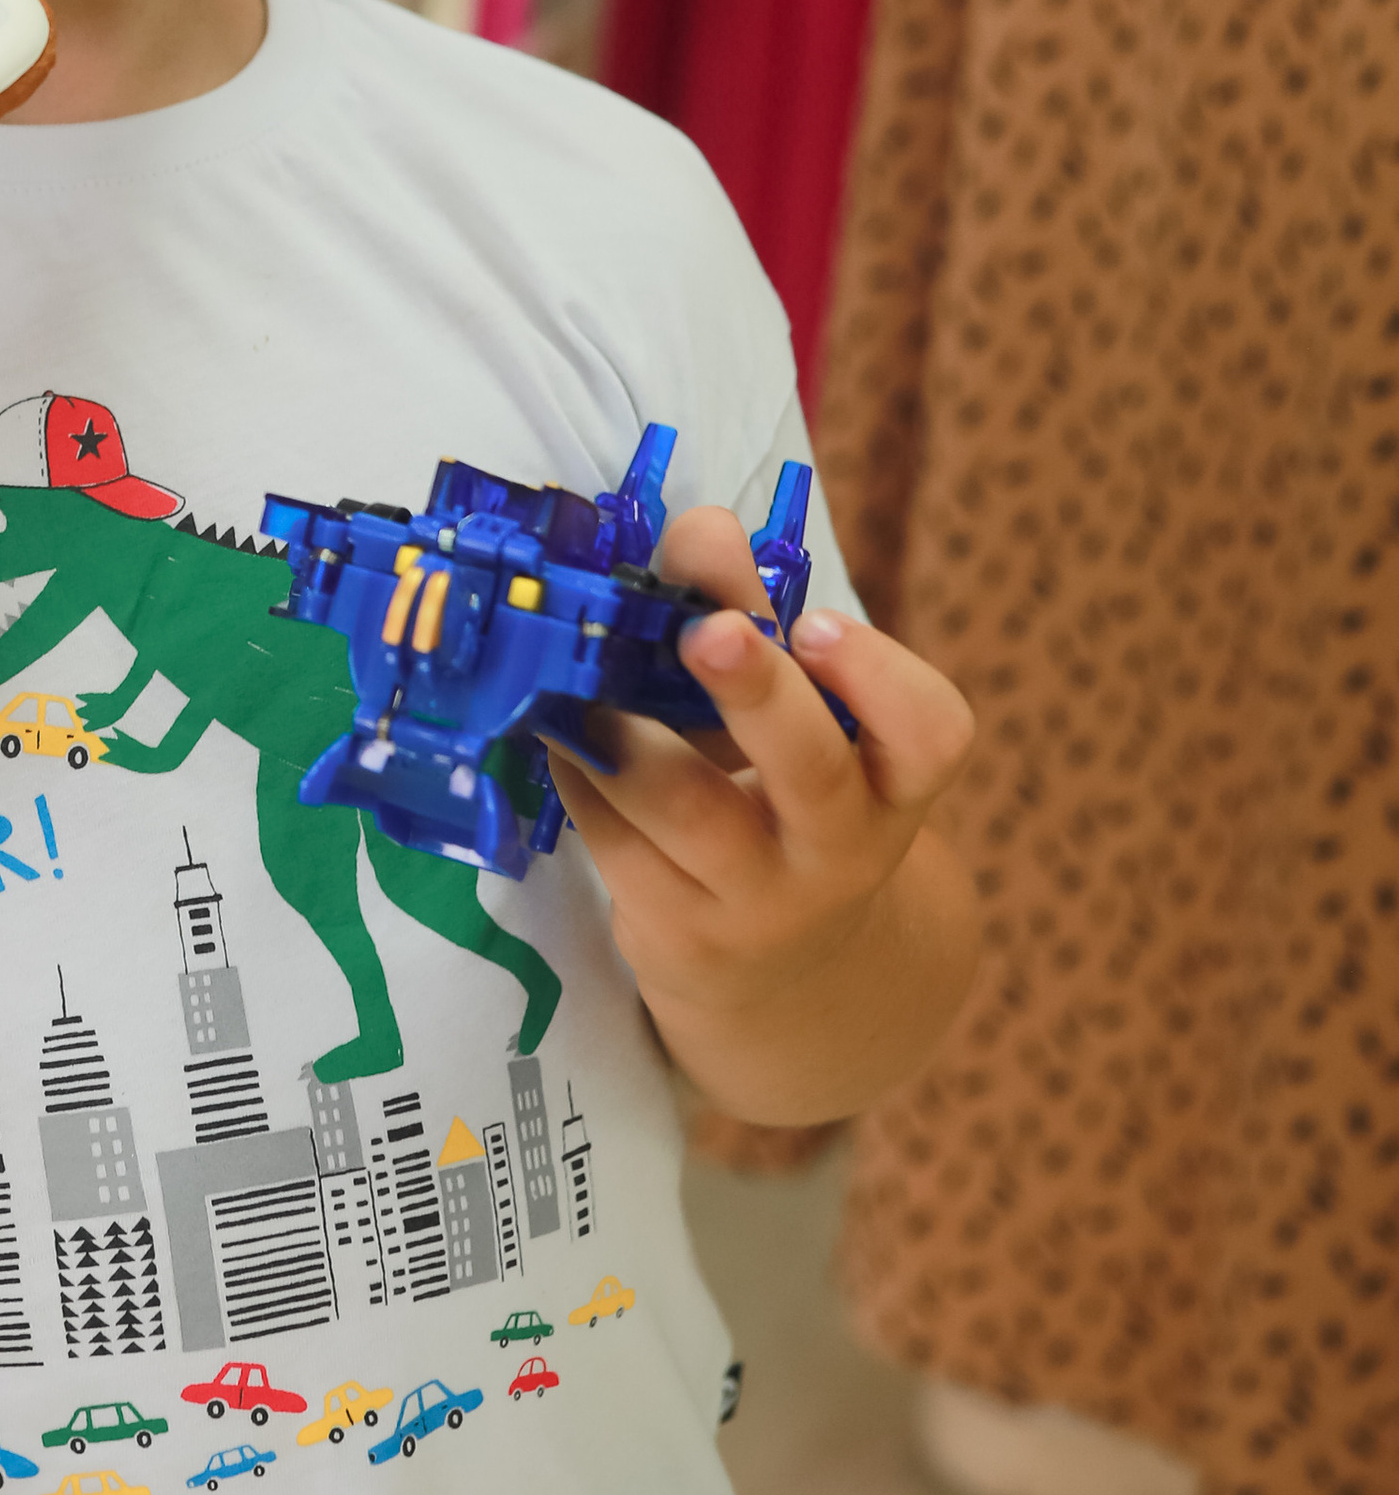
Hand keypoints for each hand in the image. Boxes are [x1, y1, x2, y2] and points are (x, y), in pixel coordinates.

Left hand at [546, 504, 973, 1041]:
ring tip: (581, 674)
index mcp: (891, 781)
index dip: (879, 676)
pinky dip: (580, 773)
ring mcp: (761, 903)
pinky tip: (563, 735)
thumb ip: (748, 613)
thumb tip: (699, 526)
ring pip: (686, 809)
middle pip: (812, 770)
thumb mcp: (792, 713)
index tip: (815, 624)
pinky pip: (616, 843)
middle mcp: (842, 849)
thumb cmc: (783, 796)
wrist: (781, 968)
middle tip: (704, 629)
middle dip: (755, 691)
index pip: (930, 733)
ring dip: (623, 728)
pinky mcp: (680, 937)